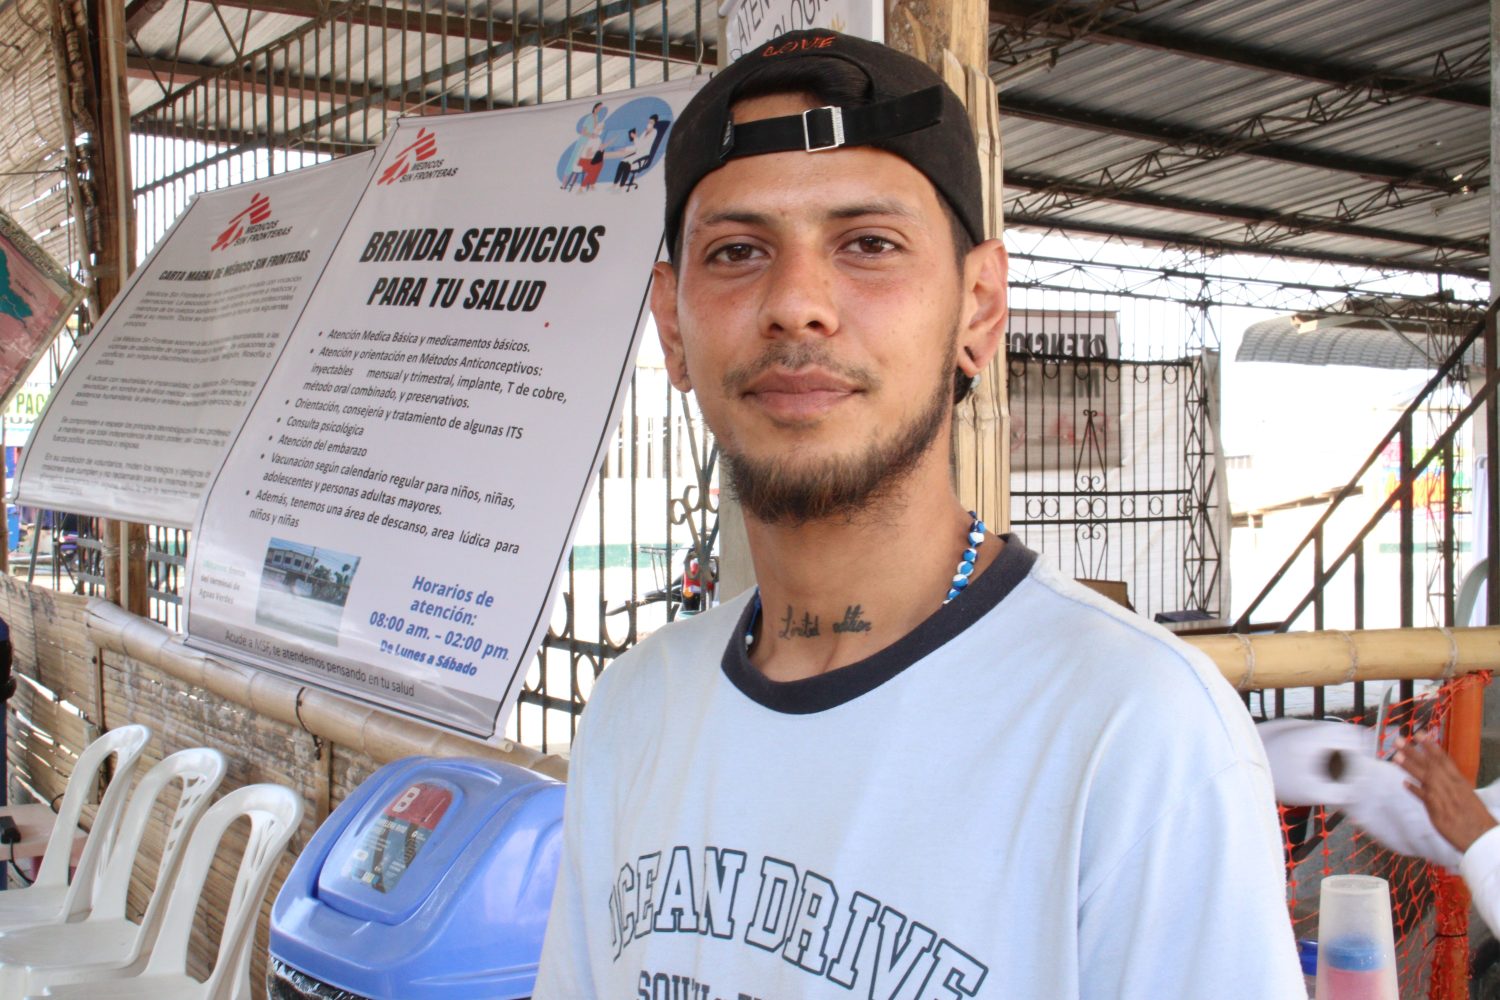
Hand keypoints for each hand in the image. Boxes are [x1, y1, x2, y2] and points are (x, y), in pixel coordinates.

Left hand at [1395, 733, 1498, 854]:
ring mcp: (1444, 797)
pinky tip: (1405, 783)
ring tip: (1396, 756)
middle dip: (1414, 752)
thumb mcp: (1466, 795)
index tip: (1419, 735)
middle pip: (1430, 765)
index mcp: (1460, 781)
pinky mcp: (1438, 811)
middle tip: (1399, 740)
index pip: (1443, 759)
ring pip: (1425, 777)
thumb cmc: (1475, 818)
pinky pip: (1425, 798)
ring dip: (1410, 766)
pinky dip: (1415, 790)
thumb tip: (1437, 780)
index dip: (1430, 746)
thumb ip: (1451, 786)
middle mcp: (1452, 786)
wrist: (1482, 836)